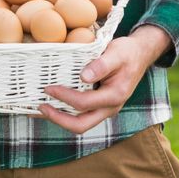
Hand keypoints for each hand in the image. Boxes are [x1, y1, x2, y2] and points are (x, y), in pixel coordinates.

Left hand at [38, 25, 171, 133]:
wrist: (139, 55)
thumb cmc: (127, 52)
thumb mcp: (116, 53)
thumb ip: (101, 65)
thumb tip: (84, 77)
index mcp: (115, 96)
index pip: (85, 103)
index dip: (64, 97)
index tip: (48, 88)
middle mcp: (109, 108)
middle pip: (81, 125)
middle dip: (58, 119)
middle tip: (40, 107)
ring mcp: (104, 109)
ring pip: (80, 124)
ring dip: (59, 119)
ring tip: (39, 109)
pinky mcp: (99, 106)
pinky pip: (81, 115)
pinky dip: (64, 113)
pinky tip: (51, 105)